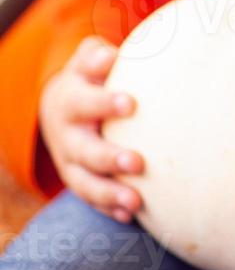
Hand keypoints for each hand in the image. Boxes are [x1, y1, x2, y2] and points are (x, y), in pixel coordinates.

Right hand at [37, 36, 145, 223]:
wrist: (63, 106)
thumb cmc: (94, 76)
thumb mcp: (91, 60)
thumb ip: (100, 55)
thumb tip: (113, 54)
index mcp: (71, 99)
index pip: (84, 100)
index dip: (104, 102)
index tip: (131, 103)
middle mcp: (67, 134)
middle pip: (84, 149)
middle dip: (108, 157)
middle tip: (137, 162)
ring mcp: (70, 161)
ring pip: (85, 181)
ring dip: (109, 192)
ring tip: (136, 200)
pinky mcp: (79, 179)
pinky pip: (92, 199)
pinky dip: (109, 208)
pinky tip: (132, 215)